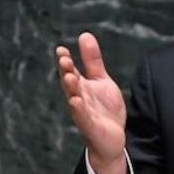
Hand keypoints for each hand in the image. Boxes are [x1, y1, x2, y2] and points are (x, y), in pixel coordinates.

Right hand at [56, 32, 127, 173]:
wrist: (112, 138)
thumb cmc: (103, 109)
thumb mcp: (101, 80)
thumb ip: (92, 60)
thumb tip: (84, 35)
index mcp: (80, 87)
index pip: (71, 71)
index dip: (65, 61)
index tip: (61, 49)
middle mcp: (78, 98)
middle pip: (70, 84)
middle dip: (66, 72)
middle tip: (64, 59)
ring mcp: (83, 113)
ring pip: (74, 99)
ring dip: (71, 89)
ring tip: (69, 76)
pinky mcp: (90, 127)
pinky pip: (83, 117)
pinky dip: (79, 109)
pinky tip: (75, 101)